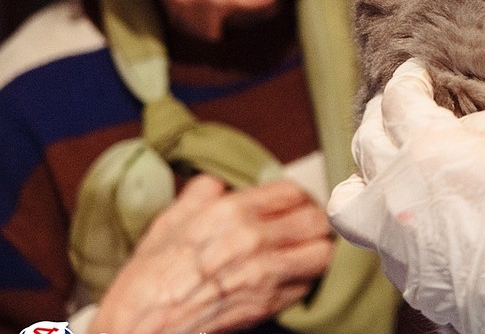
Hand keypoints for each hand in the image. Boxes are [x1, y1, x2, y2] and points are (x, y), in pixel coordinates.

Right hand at [91, 175, 333, 333]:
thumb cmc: (150, 278)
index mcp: (231, 212)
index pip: (292, 192)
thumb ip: (201, 195)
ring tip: (305, 249)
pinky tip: (291, 275)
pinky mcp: (270, 304)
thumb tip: (217, 184)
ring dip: (319, 249)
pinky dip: (307, 278)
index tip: (292, 204)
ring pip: (323, 253)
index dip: (295, 197)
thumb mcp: (170, 222)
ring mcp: (266, 274)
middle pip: (316, 220)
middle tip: (305, 225)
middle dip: (314, 221)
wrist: (142, 327)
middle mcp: (254, 239)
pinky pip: (309, 284)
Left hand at [328, 59, 484, 333]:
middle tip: (401, 108)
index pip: (399, 101)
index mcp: (427, 151)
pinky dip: (389, 217)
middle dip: (381, 116)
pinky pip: (378, 240)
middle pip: (365, 142)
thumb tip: (462, 130)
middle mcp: (398, 196)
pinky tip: (416, 212)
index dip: (408, 78)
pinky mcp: (408, 280)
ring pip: (348, 200)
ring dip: (362, 173)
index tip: (416, 72)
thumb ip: (484, 123)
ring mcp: (397, 243)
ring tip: (382, 165)